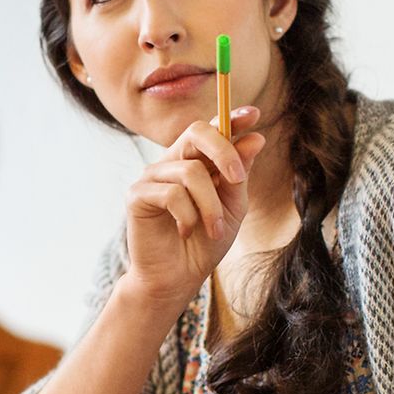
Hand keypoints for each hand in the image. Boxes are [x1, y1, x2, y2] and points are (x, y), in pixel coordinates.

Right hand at [122, 106, 265, 308]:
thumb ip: (239, 174)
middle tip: (237, 179)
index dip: (231, 118)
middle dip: (223, 151)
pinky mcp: (137, 195)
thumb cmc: (204, 243)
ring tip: (214, 230)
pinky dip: (188, 216)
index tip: (254, 114)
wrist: (177, 278)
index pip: (212, 130)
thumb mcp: (232, 208)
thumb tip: (256, 138)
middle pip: (196, 132)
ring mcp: (152, 176)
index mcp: (196, 162)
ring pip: (190, 172)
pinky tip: (185, 231)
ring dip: (210, 205)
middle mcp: (173, 162)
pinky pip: (172, 194)